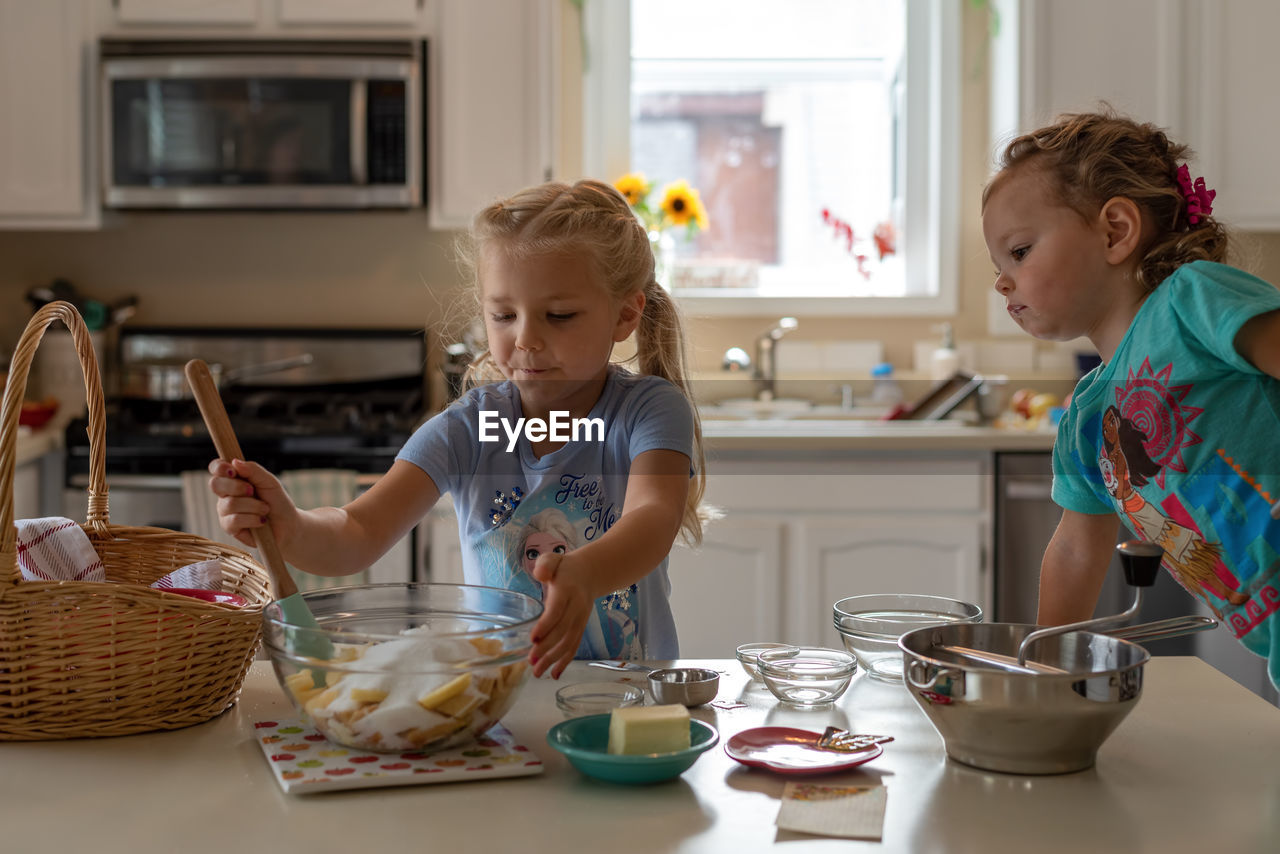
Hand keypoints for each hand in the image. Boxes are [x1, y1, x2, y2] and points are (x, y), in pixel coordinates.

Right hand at [205, 458, 297, 549]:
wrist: (286, 524)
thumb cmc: (277, 500)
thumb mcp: (269, 481)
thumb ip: (253, 470)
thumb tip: (235, 462)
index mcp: (234, 479)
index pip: (216, 468)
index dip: (220, 467)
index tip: (234, 471)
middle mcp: (225, 493)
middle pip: (215, 484)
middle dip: (237, 487)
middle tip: (253, 491)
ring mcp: (225, 510)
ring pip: (229, 504)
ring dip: (253, 506)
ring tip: (265, 509)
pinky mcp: (228, 527)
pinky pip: (234, 520)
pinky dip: (252, 519)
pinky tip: (261, 521)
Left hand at [528, 551, 591, 678]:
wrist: (590, 574)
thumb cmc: (565, 568)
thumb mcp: (554, 559)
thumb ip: (546, 564)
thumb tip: (541, 574)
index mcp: (567, 590)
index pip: (557, 610)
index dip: (546, 625)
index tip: (533, 638)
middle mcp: (576, 608)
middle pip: (563, 631)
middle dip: (547, 647)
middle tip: (531, 661)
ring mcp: (580, 620)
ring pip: (569, 642)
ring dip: (554, 659)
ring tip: (537, 672)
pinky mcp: (580, 628)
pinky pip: (574, 646)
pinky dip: (565, 661)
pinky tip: (554, 674)